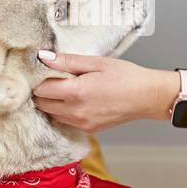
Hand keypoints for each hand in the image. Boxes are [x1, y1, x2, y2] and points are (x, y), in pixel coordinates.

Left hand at [32, 53, 174, 132]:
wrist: (147, 97)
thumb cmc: (126, 76)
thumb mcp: (96, 62)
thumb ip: (67, 61)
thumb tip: (44, 58)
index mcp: (76, 92)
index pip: (40, 89)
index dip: (38, 78)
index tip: (43, 70)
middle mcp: (76, 112)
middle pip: (41, 104)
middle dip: (42, 91)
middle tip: (53, 78)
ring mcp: (82, 123)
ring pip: (51, 114)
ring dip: (51, 102)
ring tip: (64, 88)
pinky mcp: (88, 129)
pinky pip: (64, 121)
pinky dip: (62, 111)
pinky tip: (74, 100)